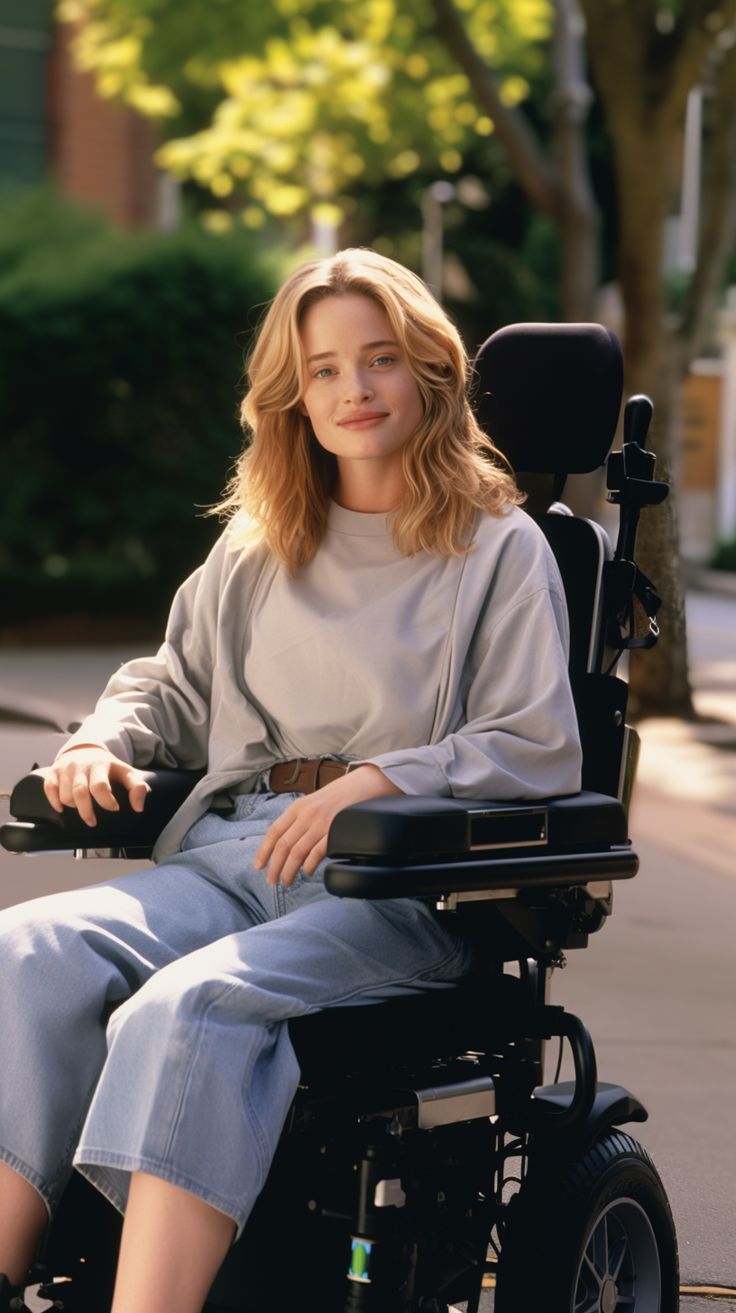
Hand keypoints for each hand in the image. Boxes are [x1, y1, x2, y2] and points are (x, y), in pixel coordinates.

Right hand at [41, 745, 151, 827]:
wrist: (86, 749)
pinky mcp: (53, 771)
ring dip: (73, 806)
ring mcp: (65, 768)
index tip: (114, 808)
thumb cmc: (107, 766)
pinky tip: (62, 808)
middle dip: (86, 811)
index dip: (106, 801)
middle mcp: (81, 765)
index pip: (100, 786)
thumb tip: (138, 807)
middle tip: (92, 821)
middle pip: (80, 792)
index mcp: (100, 765)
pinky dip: (54, 801)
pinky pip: (49, 789)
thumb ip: (137, 788)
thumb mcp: (126, 773)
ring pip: (65, 795)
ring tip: (82, 807)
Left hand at [254, 764, 401, 886]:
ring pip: (297, 853)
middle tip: (272, 881)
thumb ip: (298, 819)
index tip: (259, 866)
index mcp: (298, 807)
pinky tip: (307, 872)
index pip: (274, 831)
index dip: (264, 851)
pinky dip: (308, 866)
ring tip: (287, 881)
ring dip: (289, 871)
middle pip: (283, 846)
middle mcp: (307, 815)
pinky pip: (316, 853)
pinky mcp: (335, 832)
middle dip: (275, 867)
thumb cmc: (337, 798)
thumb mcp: (312, 802)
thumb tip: (284, 843)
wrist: (363, 786)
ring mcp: (321, 824)